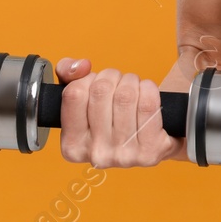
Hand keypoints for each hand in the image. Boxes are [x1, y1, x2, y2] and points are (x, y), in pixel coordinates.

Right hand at [53, 58, 185, 168]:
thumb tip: (81, 66)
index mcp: (72, 146)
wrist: (152, 142)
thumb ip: (68, 74)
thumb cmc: (113, 117)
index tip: (96, 83)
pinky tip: (148, 94)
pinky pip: (148, 105)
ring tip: (134, 90)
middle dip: (113, 77)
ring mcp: (123, 155)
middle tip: (119, 84)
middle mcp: (96, 154)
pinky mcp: (150, 151)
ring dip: (132, 82)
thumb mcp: (83, 98)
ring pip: (126, 95)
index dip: (88, 78)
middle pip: (101, 90)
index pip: (74, 93)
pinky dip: (149, 89)